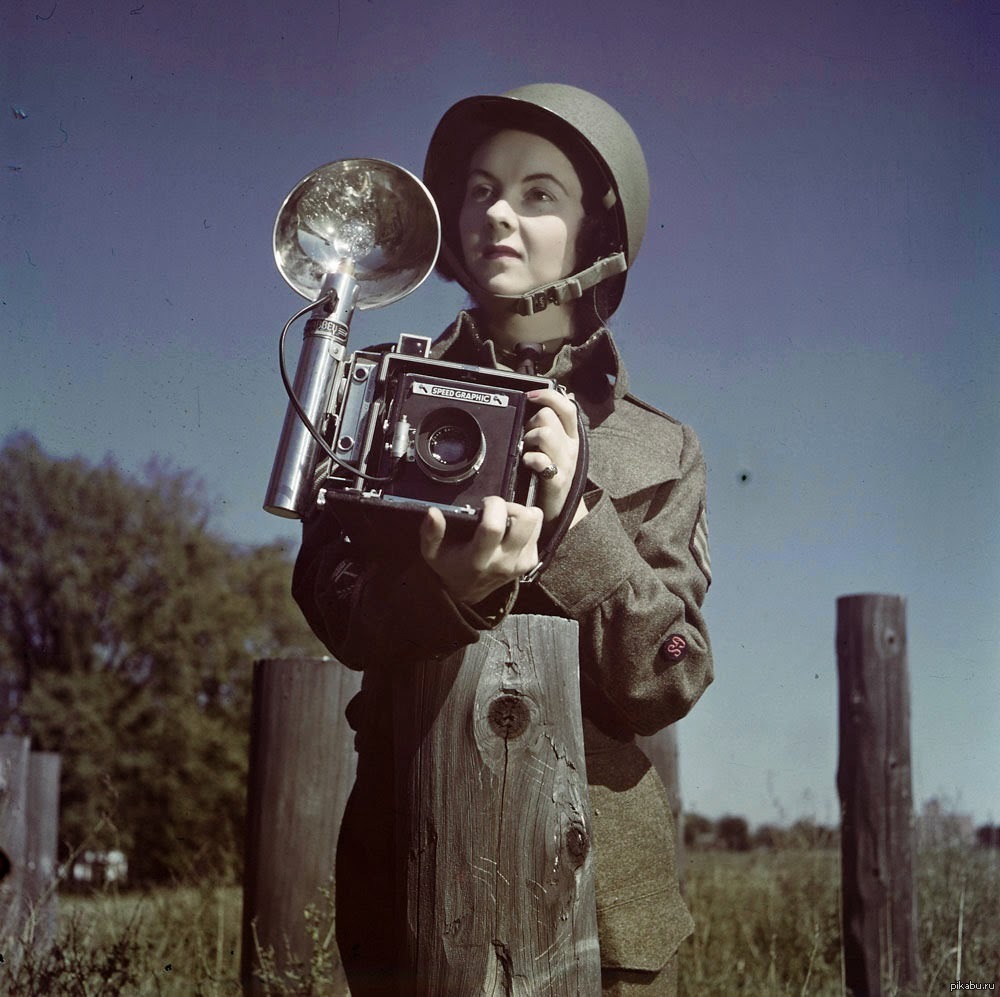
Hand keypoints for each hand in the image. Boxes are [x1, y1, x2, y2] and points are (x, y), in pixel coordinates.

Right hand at [420, 496, 542, 604]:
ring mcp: (519, 563)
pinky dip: (527, 526)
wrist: (467, 593)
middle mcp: (503, 562)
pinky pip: (538, 532)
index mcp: (478, 559)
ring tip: (505, 519)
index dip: (493, 506)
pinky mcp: (530, 563)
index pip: (494, 526)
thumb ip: (430, 533)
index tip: (484, 504)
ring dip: (521, 514)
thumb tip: (433, 512)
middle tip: (498, 510)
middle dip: (512, 506)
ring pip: (535, 522)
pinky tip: (510, 532)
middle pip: (525, 520)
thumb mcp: (432, 553)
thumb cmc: (449, 566)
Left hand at [522, 389, 587, 526]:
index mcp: (572, 436)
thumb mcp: (561, 445)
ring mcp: (565, 464)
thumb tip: (569, 394)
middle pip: (548, 417)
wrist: (558, 509)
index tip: (530, 396)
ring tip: (528, 450)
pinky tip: (528, 464)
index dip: (548, 396)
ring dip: (529, 439)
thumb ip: (560, 421)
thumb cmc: (553, 474)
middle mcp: (571, 447)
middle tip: (527, 436)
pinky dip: (530, 459)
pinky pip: (542, 461)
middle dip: (531, 422)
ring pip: (544, 434)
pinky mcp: (556, 481)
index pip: (567, 406)